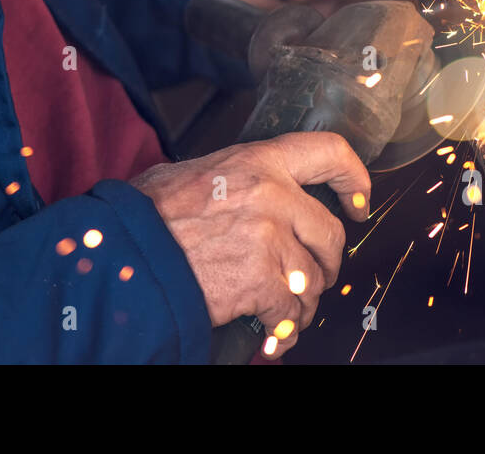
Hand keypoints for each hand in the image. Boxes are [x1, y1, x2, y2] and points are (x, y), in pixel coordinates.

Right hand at [129, 131, 370, 358]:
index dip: (353, 178)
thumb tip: (241, 185)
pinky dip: (285, 328)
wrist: (125, 252)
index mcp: (258, 162)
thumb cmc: (146, 214)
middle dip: (325, 262)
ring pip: (313, 278)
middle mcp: (274, 195)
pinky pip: (291, 310)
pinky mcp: (262, 280)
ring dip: (302, 301)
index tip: (359, 202)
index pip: (328, 153)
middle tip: (311, 276)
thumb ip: (230, 176)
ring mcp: (271, 238)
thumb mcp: (190, 173)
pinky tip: (272, 333)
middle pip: (331, 234)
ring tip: (283, 311)